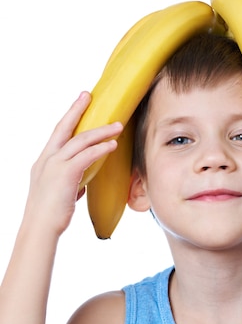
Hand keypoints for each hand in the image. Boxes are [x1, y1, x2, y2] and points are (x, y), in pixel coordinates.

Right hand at [25, 92, 122, 235]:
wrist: (40, 228)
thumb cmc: (50, 216)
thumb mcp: (60, 195)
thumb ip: (70, 185)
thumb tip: (81, 185)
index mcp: (44, 162)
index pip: (57, 135)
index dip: (69, 119)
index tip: (78, 104)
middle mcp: (46, 159)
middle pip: (64, 127)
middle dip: (77, 109)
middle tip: (88, 95)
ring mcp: (54, 165)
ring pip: (80, 140)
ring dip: (101, 131)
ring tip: (117, 125)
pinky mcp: (65, 173)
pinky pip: (86, 155)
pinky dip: (101, 148)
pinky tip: (113, 145)